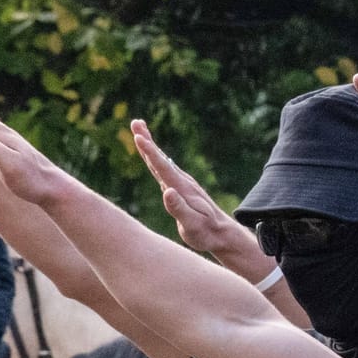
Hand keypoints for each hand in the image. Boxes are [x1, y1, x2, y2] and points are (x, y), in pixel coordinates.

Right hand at [130, 120, 253, 257]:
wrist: (222, 234)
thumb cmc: (206, 233)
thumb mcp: (192, 225)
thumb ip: (179, 209)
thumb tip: (167, 192)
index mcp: (183, 189)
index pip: (163, 168)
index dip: (150, 152)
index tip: (139, 137)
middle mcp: (183, 183)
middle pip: (161, 159)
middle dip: (147, 141)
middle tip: (135, 123)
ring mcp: (183, 184)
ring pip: (163, 162)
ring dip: (150, 146)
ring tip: (140, 131)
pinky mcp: (182, 189)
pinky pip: (165, 169)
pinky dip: (157, 158)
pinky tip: (153, 155)